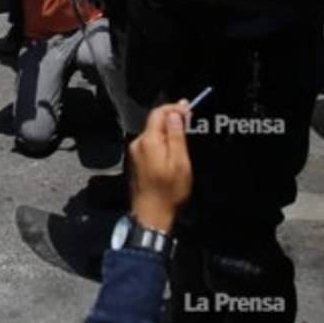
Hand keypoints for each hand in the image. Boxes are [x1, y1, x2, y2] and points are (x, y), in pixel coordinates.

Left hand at [129, 102, 192, 232]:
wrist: (151, 214)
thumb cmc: (168, 191)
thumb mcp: (180, 161)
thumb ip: (177, 135)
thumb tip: (176, 113)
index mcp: (149, 141)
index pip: (158, 113)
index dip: (174, 107)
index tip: (188, 108)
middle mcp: (138, 143)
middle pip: (154, 122)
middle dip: (171, 118)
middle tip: (188, 120)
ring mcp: (135, 153)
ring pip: (152, 133)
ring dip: (166, 131)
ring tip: (182, 136)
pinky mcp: (136, 162)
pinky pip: (149, 144)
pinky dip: (161, 141)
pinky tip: (171, 150)